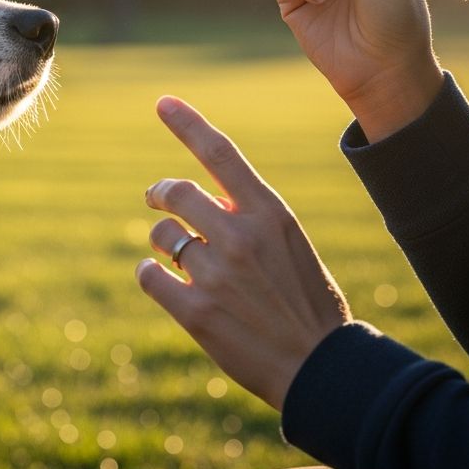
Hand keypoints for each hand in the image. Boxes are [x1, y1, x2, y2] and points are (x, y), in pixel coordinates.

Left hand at [136, 96, 349, 410]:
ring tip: (174, 255)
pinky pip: (149, 276)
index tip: (163, 102)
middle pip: (176, 191)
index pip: (221, 153)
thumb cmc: (305, 300)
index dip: (188, 124)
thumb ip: (248, 216)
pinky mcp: (196, 311)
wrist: (319, 367)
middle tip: (155, 199)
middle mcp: (241, 236)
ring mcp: (217, 274)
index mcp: (270, 212)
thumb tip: (200, 198)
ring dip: (161, 242)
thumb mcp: (289, 243)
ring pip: (161, 236)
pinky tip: (163, 281)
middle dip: (159, 193)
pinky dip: (151, 274)